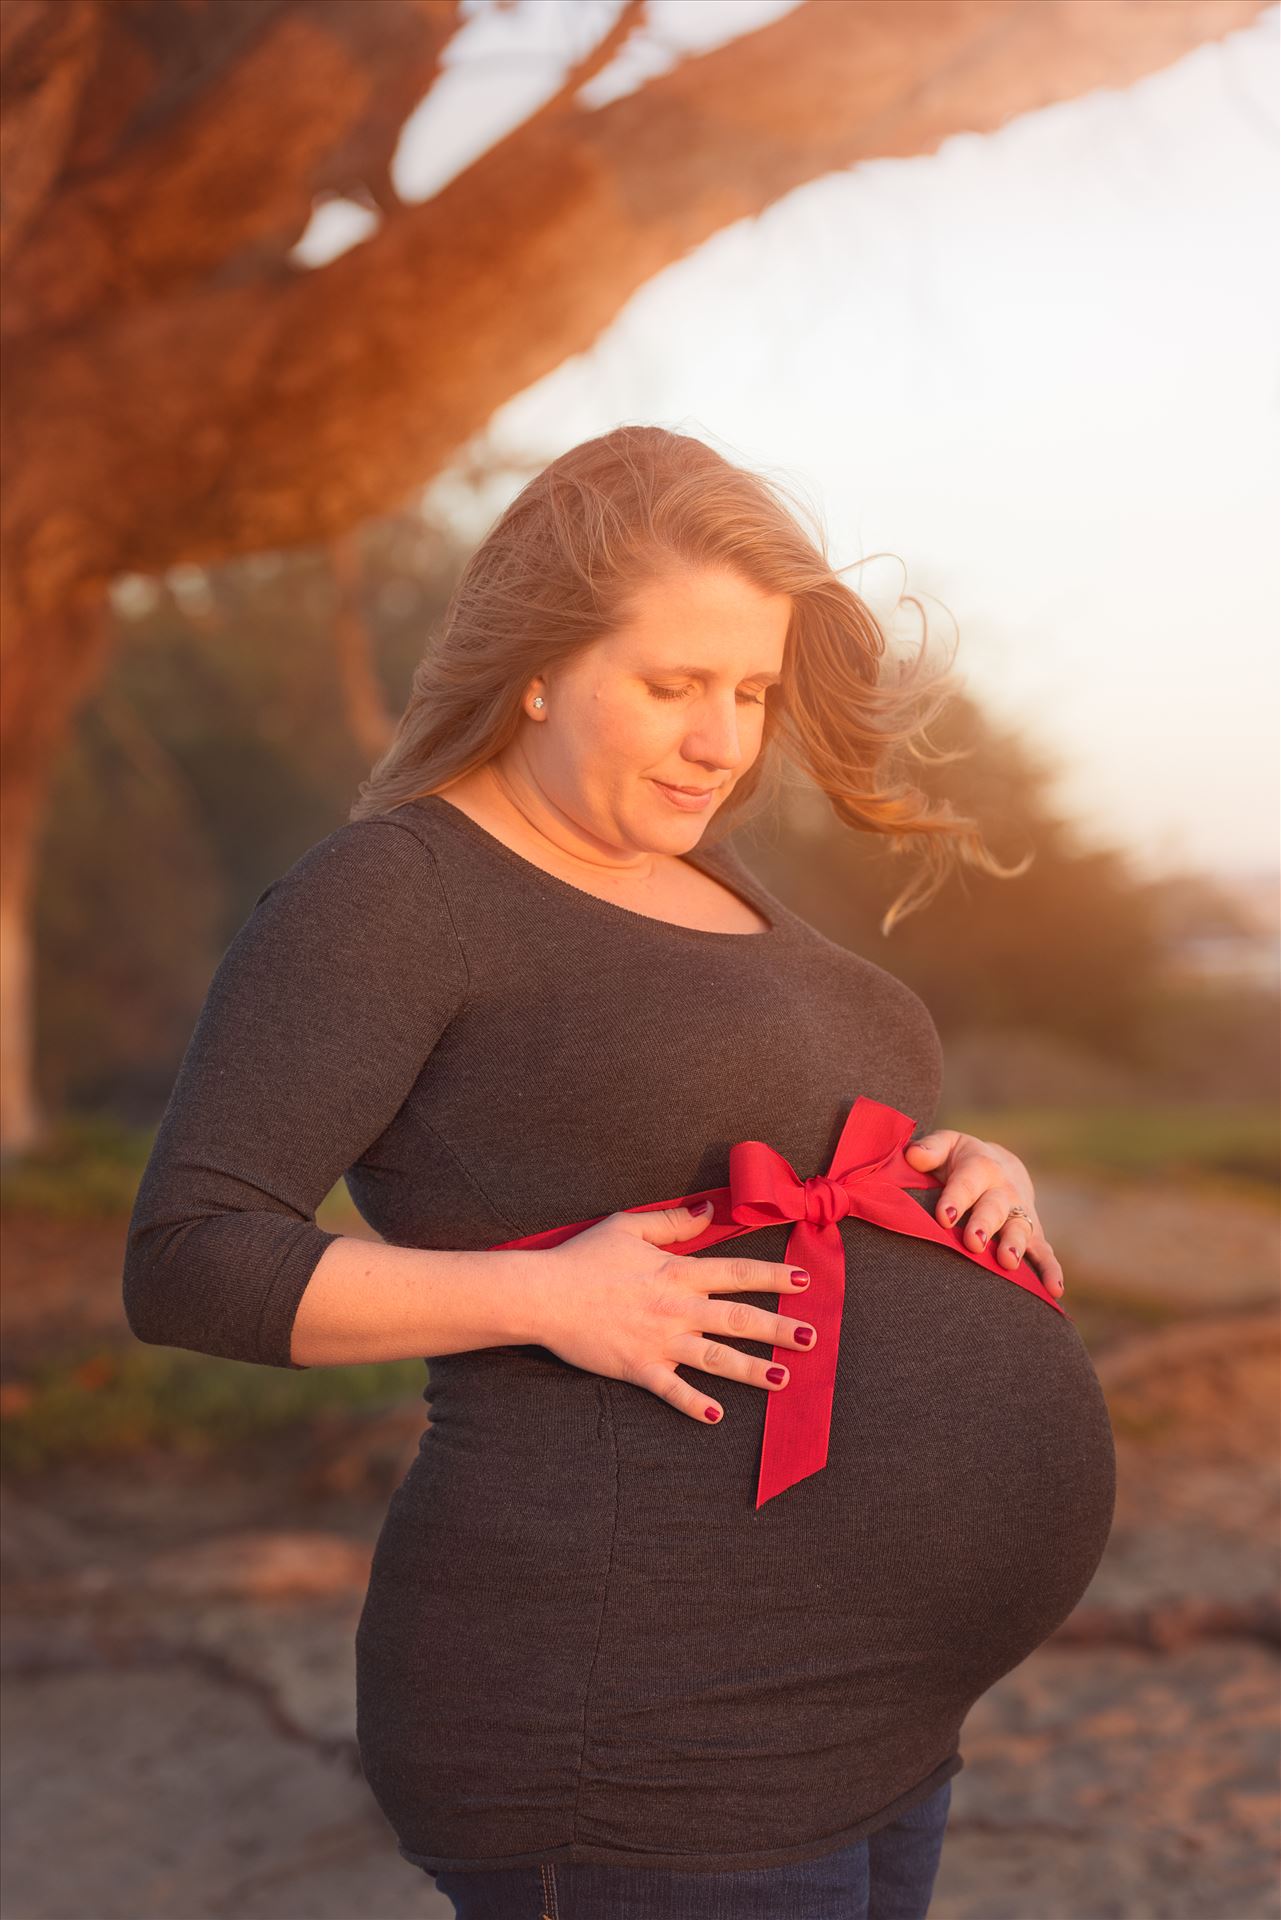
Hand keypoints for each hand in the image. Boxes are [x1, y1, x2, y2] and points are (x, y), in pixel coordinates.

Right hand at [527, 1203, 816, 1423]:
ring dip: (752, 1369)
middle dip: (779, 1328)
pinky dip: (694, 1404)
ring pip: (715, 1358)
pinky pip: (672, 1390)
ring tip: (784, 1378)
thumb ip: (673, 1222)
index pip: (737, 1273)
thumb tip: (708, 1211)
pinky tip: (717, 1415)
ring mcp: (659, 1340)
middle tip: (812, 1338)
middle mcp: (676, 1307)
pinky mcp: (637, 1367)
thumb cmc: (583, 1257)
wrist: (543, 1294)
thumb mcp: (628, 1227)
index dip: (773, 1277)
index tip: (803, 1282)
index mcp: (677, 1272)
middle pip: (738, 1318)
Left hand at [902, 1130, 1065, 1298]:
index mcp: (980, 1166)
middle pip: (995, 1207)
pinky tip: (1054, 1290)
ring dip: (1015, 1245)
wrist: (1002, 1166)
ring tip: (1008, 1262)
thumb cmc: (963, 1160)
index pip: (967, 1181)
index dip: (956, 1198)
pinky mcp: (1034, 1234)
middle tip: (974, 1243)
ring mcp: (1021, 1213)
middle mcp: (1004, 1190)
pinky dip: (1050, 1271)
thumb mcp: (948, 1145)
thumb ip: (931, 1149)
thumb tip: (913, 1156)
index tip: (944, 1217)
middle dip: (985, 1224)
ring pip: (1020, 1229)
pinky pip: (1045, 1253)